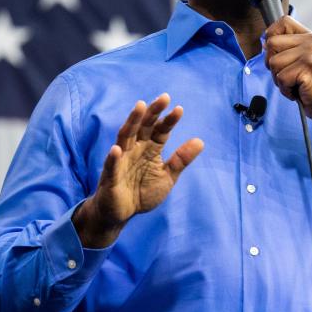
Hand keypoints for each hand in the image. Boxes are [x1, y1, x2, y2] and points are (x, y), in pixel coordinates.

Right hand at [73, 94, 203, 247]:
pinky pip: (111, 166)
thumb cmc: (142, 193)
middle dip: (153, 112)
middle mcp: (135, 150)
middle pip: (144, 127)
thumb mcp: (167, 177)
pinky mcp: (110, 177)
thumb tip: (200, 141)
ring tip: (139, 107)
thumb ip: (181, 160)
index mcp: (150, 150)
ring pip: (126, 137)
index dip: (169, 120)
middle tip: (164, 98)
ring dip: (132, 122)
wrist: (121, 214)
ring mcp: (121, 161)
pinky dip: (113, 157)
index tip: (179, 109)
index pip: (160, 131)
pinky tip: (117, 149)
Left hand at [264, 16, 311, 147]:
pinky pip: (281, 78)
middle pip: (271, 43)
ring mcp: (311, 54)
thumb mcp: (305, 61)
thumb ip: (289, 49)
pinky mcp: (307, 69)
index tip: (275, 51)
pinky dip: (286, 90)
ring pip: (273, 63)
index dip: (272, 35)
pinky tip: (299, 91)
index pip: (284, 22)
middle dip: (273, 64)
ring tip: (296, 84)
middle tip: (289, 76)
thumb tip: (265, 43)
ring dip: (280, 79)